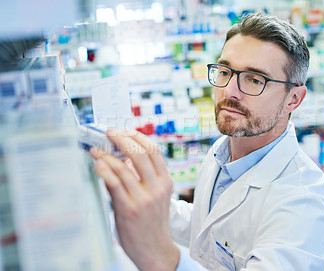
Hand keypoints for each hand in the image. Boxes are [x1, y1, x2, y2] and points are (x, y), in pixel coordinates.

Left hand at [90, 129, 179, 270]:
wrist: (155, 250)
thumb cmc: (153, 223)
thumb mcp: (156, 197)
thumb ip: (145, 178)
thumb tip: (123, 159)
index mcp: (166, 182)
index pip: (154, 151)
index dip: (138, 137)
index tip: (125, 131)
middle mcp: (157, 188)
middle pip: (140, 153)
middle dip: (122, 138)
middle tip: (109, 133)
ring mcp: (144, 198)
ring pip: (124, 167)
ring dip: (107, 154)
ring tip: (96, 149)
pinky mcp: (129, 209)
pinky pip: (115, 183)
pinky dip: (105, 170)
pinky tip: (98, 164)